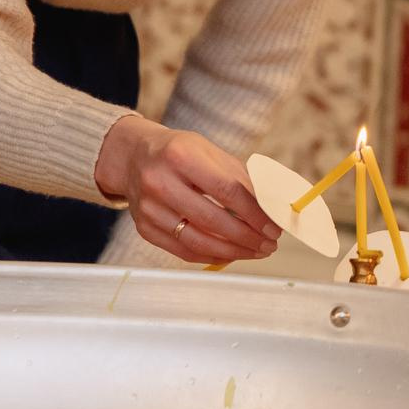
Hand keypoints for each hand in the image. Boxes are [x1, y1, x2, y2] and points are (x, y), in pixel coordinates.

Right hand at [94, 116, 281, 264]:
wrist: (134, 157)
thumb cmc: (180, 153)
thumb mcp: (209, 152)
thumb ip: (239, 178)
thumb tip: (270, 209)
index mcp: (181, 156)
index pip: (227, 191)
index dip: (255, 213)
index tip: (273, 227)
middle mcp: (159, 182)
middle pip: (213, 220)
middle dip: (247, 237)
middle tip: (269, 245)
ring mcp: (149, 208)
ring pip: (198, 241)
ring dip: (233, 251)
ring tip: (255, 251)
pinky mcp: (144, 228)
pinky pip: (183, 251)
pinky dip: (212, 256)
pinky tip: (232, 253)